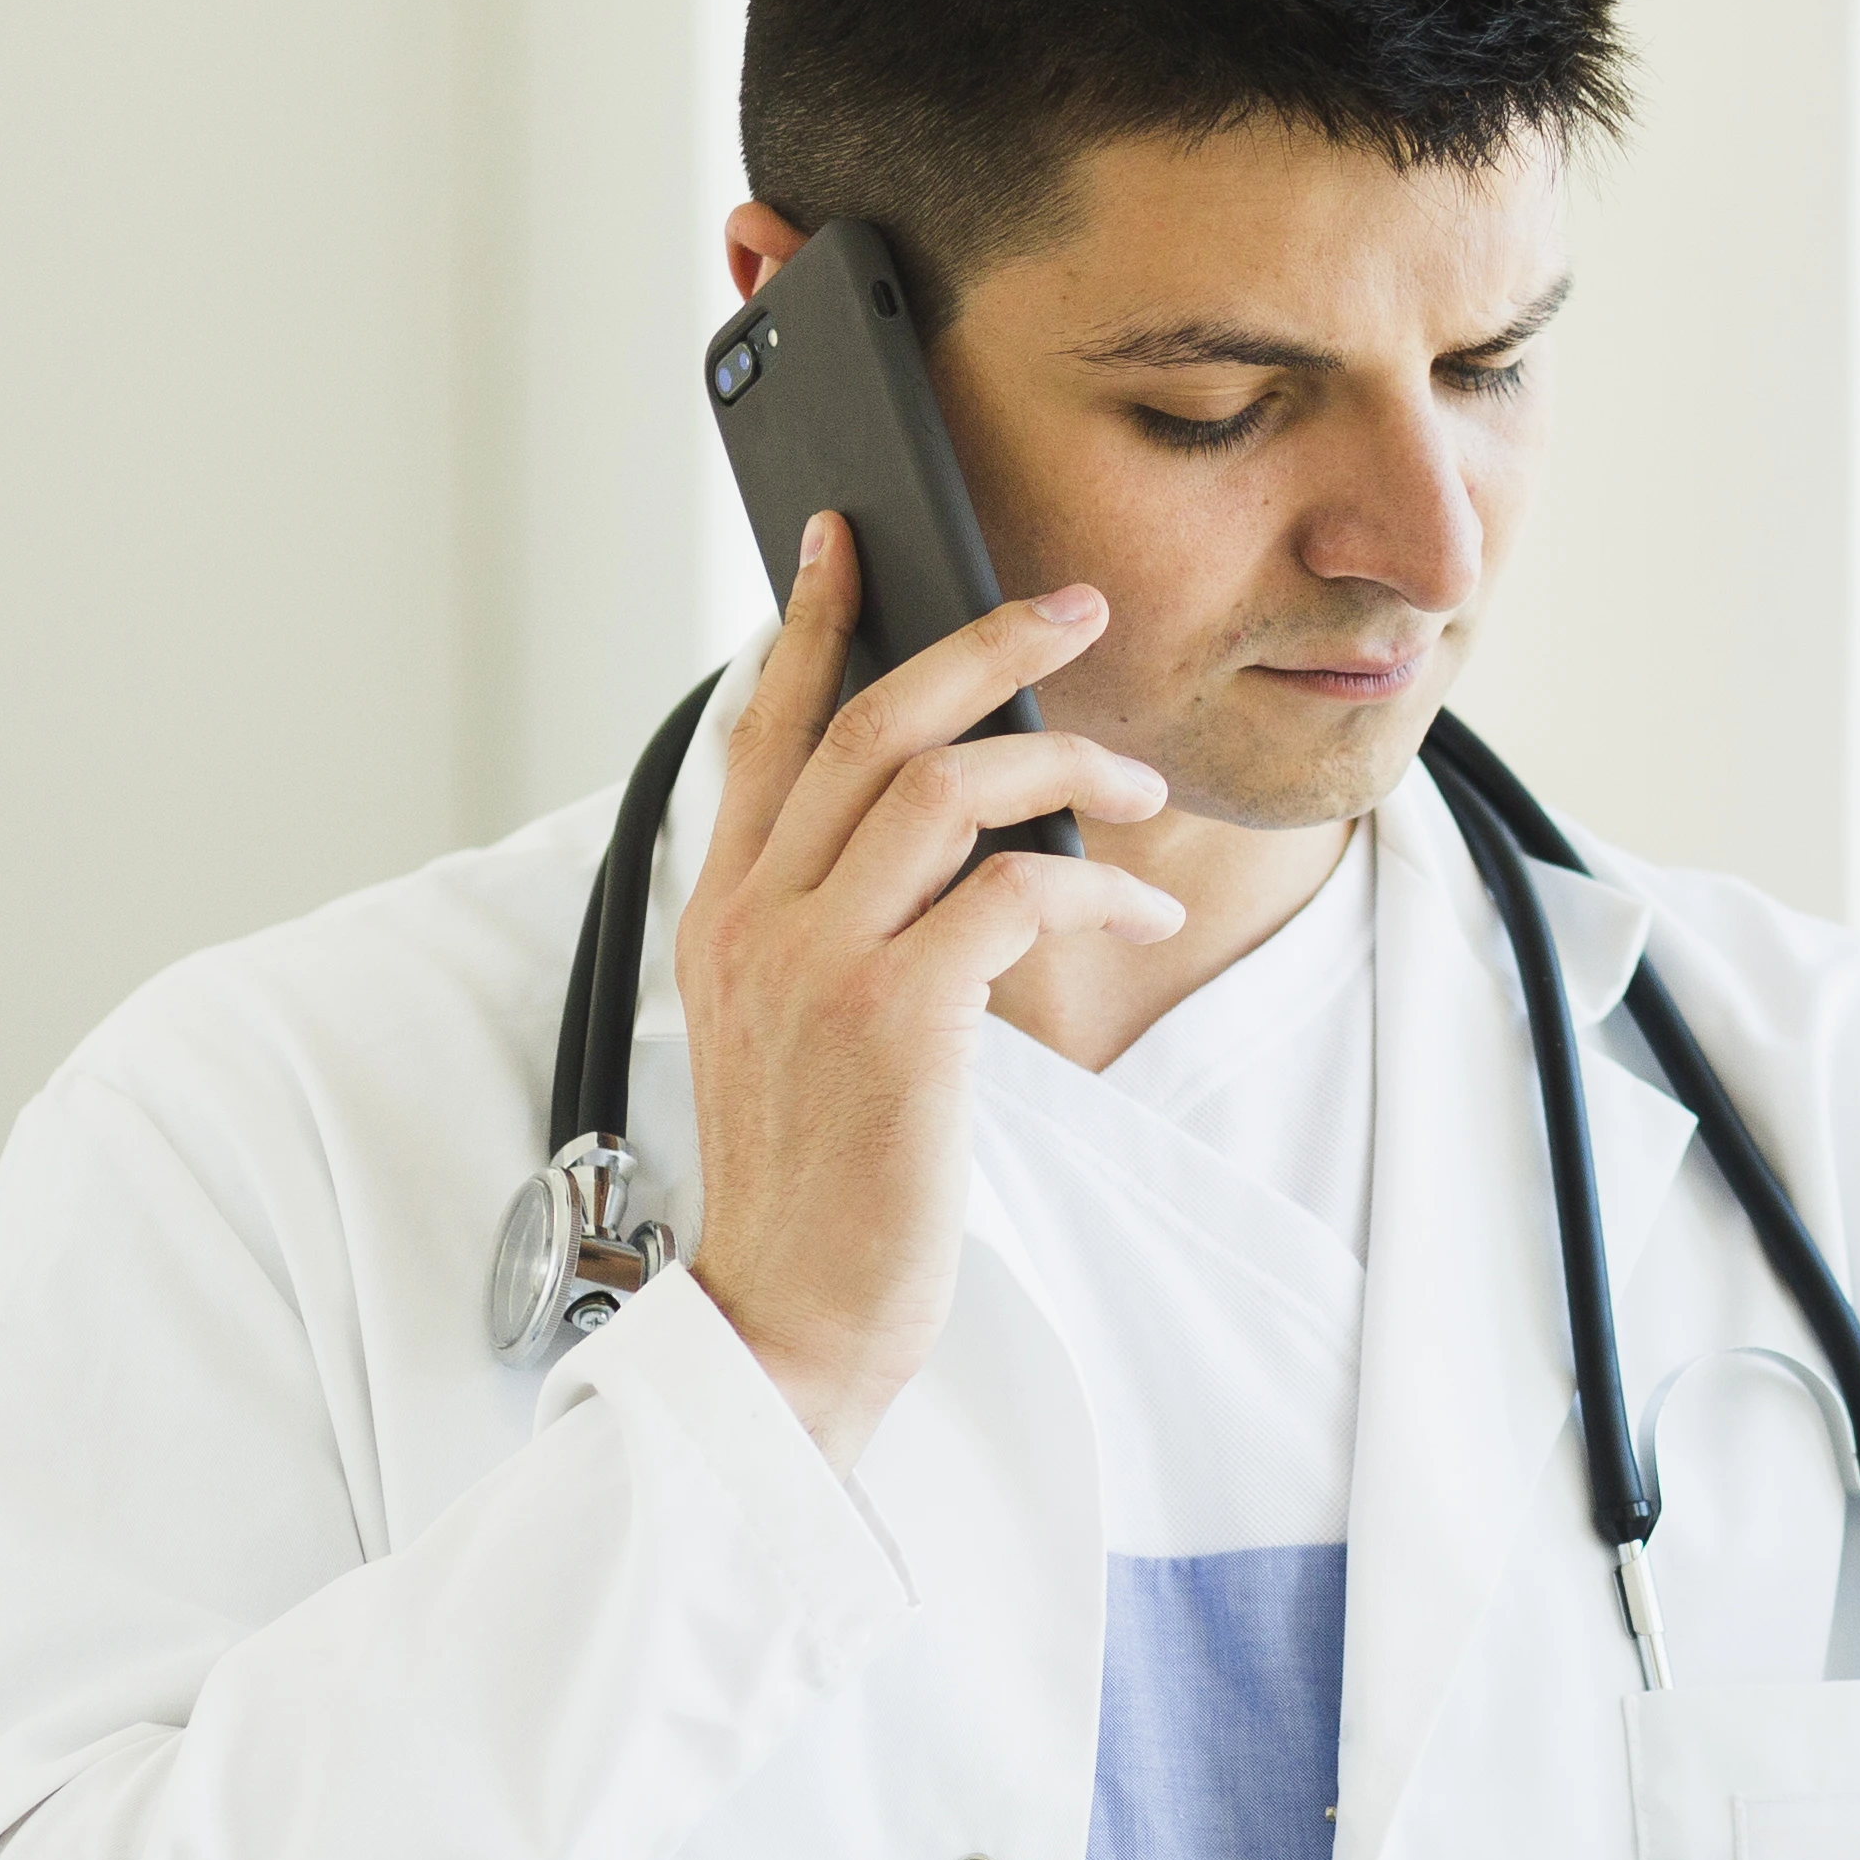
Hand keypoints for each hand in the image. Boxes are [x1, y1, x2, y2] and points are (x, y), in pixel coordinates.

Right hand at [679, 516, 1179, 1464]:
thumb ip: (833, 919)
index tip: (849, 540)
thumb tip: (945, 827)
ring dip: (1061, 762)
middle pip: (868, 725)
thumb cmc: (819, 1181)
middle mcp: (754, 920)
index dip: (811, 624)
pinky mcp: (897, 1019)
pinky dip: (1092, 880)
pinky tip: (1137, 901)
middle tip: (1071, 607)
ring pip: (942, 786)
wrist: (791, 1318)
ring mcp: (818, 965)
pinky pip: (1011, 891)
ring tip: (1135, 784)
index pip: (763, 731)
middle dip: (980, 645)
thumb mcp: (795, 1028)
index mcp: (722, 913)